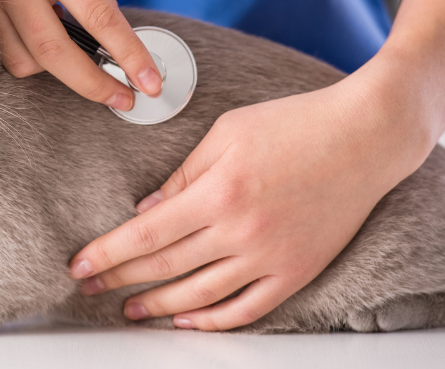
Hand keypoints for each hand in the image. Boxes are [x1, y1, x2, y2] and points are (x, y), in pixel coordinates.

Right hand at [0, 0, 162, 107]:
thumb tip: (117, 42)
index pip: (98, 16)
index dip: (128, 56)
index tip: (149, 84)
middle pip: (54, 52)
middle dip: (93, 84)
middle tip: (122, 99)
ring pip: (23, 59)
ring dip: (53, 67)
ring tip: (67, 45)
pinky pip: (0, 51)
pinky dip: (26, 53)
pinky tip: (34, 34)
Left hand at [67, 77, 430, 330]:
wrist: (365, 137)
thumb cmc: (295, 123)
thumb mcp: (226, 133)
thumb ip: (183, 175)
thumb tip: (146, 212)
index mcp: (219, 191)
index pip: (147, 234)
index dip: (108, 253)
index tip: (79, 265)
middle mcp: (242, 231)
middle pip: (166, 267)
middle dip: (121, 279)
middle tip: (91, 287)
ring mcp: (272, 256)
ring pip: (201, 295)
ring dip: (160, 307)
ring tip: (131, 309)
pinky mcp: (298, 270)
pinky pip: (248, 308)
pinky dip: (214, 319)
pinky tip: (188, 321)